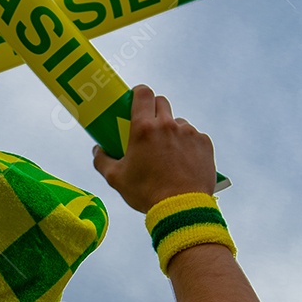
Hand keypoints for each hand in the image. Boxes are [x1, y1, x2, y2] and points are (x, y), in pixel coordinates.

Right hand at [93, 85, 216, 212]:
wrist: (181, 208)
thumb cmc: (146, 193)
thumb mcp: (116, 179)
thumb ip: (102, 160)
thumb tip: (97, 150)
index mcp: (143, 128)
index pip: (143, 93)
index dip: (138, 93)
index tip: (136, 99)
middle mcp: (167, 125)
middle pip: (161, 102)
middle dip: (154, 110)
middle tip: (149, 128)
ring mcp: (189, 133)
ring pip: (178, 122)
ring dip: (171, 130)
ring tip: (167, 152)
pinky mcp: (204, 143)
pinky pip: (194, 136)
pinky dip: (187, 144)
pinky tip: (182, 162)